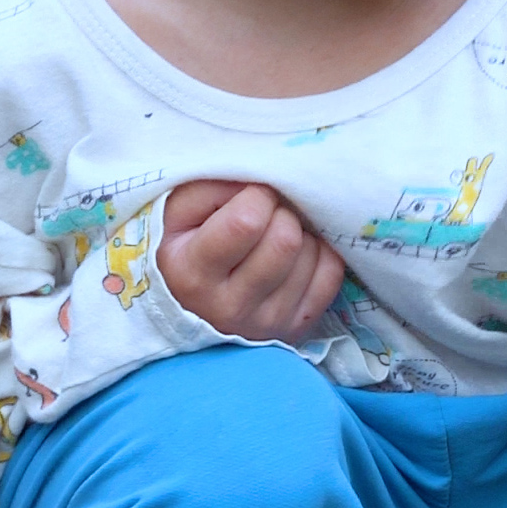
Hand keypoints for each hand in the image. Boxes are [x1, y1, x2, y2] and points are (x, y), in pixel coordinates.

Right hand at [157, 179, 345, 341]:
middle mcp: (229, 307)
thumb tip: (262, 178)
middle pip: (285, 240)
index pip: (247, 221)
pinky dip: (319, 254)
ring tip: (275, 236)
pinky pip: (330, 276)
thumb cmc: (182, 249)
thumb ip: (212, 186)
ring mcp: (266, 323)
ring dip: (299, 233)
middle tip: (267, 215)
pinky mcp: (295, 328)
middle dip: (280, 213)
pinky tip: (296, 254)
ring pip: (309, 255)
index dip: (257, 196)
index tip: (249, 197)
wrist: (186, 311)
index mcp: (192, 274)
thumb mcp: (176, 212)